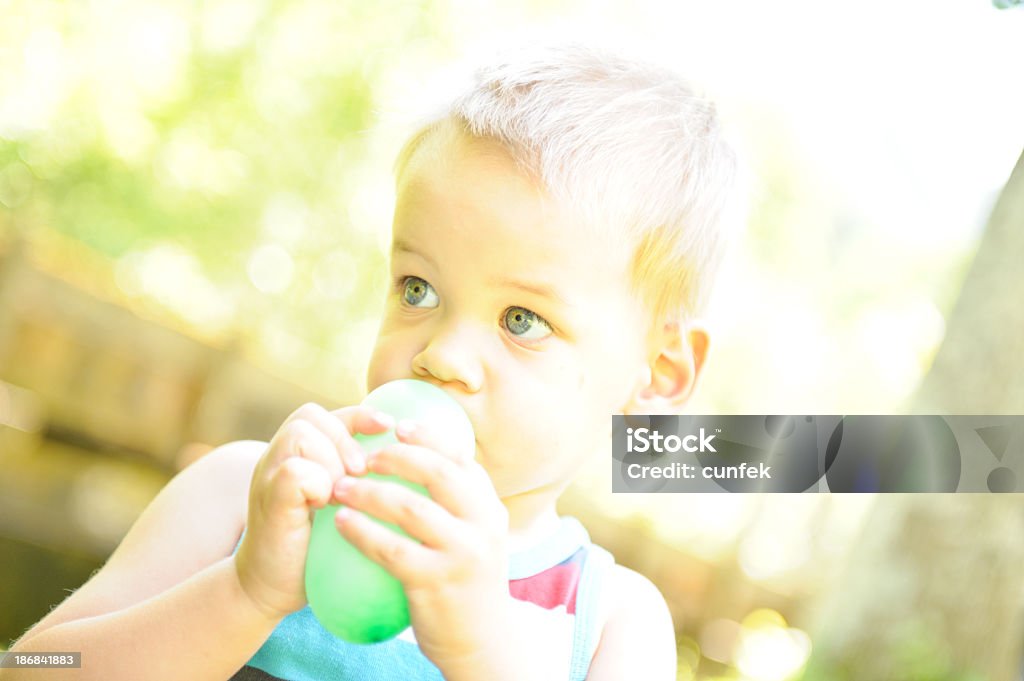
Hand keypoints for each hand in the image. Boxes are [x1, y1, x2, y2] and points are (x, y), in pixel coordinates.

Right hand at [233, 402, 394, 618]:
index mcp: (298, 454)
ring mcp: (269, 475)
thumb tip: (411, 466)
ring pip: (301, 435)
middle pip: (311, 416)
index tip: (389, 426)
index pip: (330, 415)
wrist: (270, 587)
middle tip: (359, 471)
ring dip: (330, 459)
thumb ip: (356, 480)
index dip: (361, 416)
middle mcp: (279, 457)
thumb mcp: (339, 505)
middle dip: (344, 439)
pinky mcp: (268, 499)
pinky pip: (294, 471)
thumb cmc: (313, 547)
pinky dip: (317, 484)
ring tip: (341, 491)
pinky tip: (325, 506)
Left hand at [331, 418, 510, 668]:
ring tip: (341, 487)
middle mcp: (483, 524)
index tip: (398, 427)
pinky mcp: (437, 581)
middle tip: (365, 456)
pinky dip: (363, 531)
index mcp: (490, 506)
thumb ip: (457, 501)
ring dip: (370, 493)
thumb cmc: (466, 581)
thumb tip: (421, 456)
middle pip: (438, 472)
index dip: (428, 436)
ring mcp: (462, 552)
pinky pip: (391, 548)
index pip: (460, 457)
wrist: (481, 641)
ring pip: (410, 508)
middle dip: (397, 457)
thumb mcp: (476, 535)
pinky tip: (342, 523)